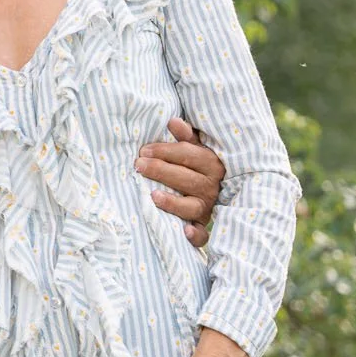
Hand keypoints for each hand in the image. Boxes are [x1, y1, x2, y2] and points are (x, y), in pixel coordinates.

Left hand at [137, 116, 223, 248]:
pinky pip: (203, 235)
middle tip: (138, 165)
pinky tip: (185, 231)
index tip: (143, 150)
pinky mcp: (203, 225)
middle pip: (187, 179)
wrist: (217, 187)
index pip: (189, 155)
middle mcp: (212, 186)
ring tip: (152, 196)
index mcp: (211, 163)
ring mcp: (208, 207)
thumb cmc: (197, 164)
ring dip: (173, 203)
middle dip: (161, 171)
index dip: (165, 152)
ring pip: (192, 206)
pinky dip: (196, 235)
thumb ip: (186, 136)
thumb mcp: (196, 147)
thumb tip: (173, 121)